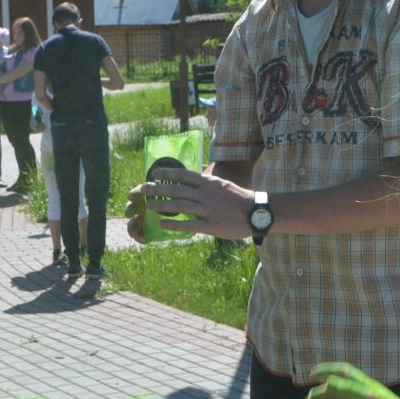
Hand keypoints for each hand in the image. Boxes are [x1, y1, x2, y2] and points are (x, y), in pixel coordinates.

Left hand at [128, 169, 256, 238]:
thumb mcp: (222, 184)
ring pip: (179, 206)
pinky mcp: (210, 225)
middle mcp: (205, 194)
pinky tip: (162, 225)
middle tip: (143, 189)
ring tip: (149, 206)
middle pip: (176, 190)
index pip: (183, 175)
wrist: (256, 212)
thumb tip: (195, 177)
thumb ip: (207, 182)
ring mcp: (207, 210)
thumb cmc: (239, 198)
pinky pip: (188, 225)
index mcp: (208, 182)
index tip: (154, 173)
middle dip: (157, 189)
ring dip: (161, 206)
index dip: (167, 173)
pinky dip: (174, 225)